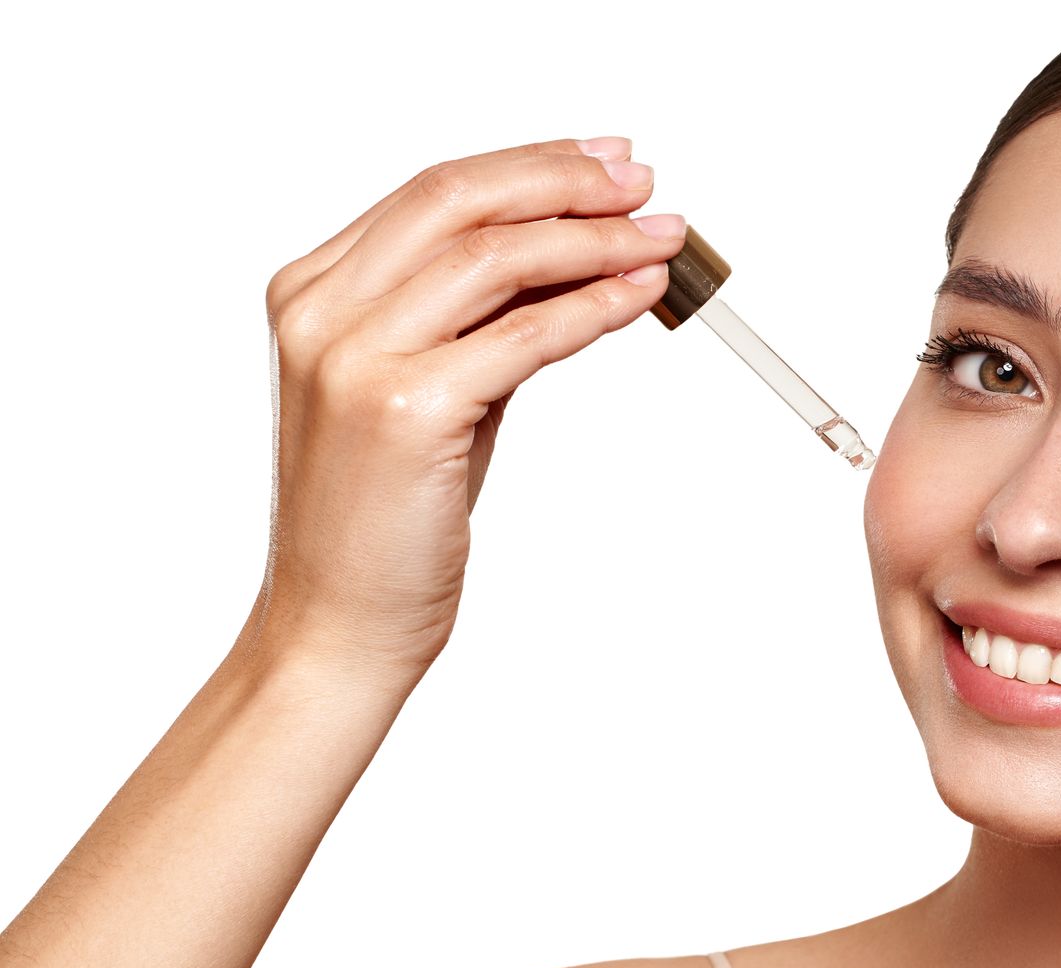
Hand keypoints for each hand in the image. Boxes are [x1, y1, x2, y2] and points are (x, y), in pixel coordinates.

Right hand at [246, 135, 687, 680]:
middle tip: (642, 182)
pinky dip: (593, 306)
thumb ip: (482, 321)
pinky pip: (524, 334)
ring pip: (496, 257)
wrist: (340, 623)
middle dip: (566, 182)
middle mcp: (321, 312)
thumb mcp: (433, 393)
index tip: (603, 162)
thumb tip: (575, 258)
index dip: (531, 166)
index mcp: (312, 292)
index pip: (434, 192)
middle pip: (460, 200)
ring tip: (660, 239)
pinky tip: (638, 295)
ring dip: (595, 239)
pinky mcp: (404, 411)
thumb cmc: (385, 520)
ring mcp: (355, 358)